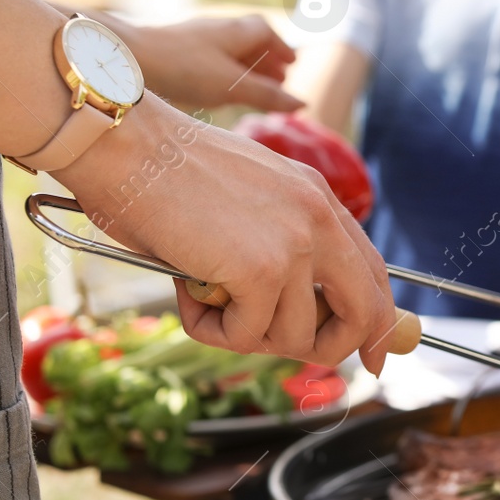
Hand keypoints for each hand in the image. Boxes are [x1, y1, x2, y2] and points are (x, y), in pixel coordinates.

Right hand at [56, 98, 396, 373]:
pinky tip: (182, 289)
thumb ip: (278, 245)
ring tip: (199, 295)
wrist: (123, 143)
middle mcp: (317, 218)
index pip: (374, 272)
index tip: (369, 356)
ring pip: (293, 336)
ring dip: (241, 333)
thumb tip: (295, 316)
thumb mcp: (244, 201)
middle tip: (276, 346)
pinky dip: (208, 328)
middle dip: (330, 349)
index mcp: (317, 198)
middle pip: (364, 313)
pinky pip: (245, 335)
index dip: (376, 322)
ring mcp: (294, 244)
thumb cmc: (161, 172)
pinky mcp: (260, 270)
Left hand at [115, 13, 301, 111]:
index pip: (267, 32)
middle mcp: (216, 28)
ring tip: (250, 85)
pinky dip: (221, 70)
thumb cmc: (184, 67)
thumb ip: (267, 96)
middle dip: (265, 57)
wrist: (127, 56)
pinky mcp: (173, 50)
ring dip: (243, 65)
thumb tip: (301, 104)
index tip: (292, 63)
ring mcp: (193, 37)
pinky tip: (214, 86)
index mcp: (237, 30)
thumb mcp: (233, 86)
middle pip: (248, 39)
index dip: (281, 48)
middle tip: (278, 77)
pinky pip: (206, 57)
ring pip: (226, 48)